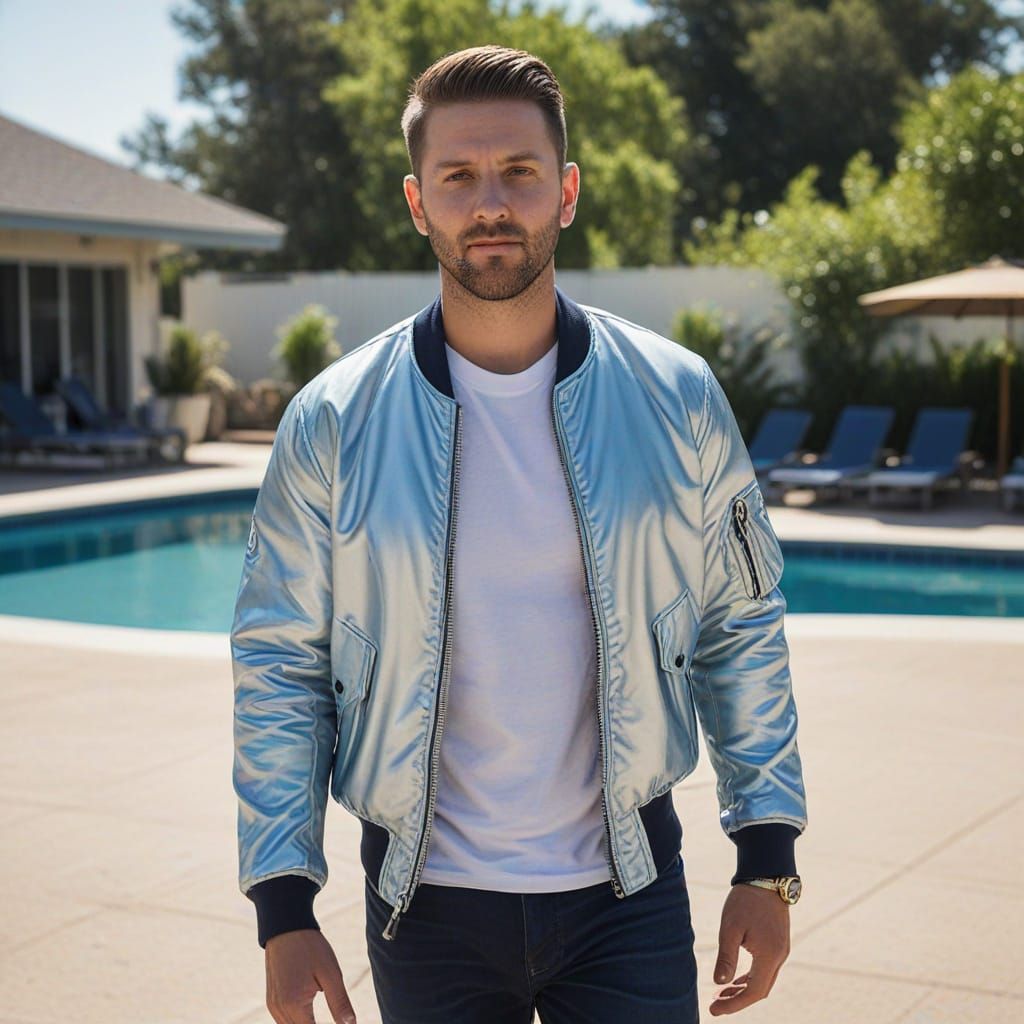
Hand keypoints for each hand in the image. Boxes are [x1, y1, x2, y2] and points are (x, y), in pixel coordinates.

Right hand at [265, 928, 356, 1023]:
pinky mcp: (272, 1000)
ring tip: (327, 1018)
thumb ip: (340, 1003)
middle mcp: (279, 1010)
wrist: (286, 926)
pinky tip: (311, 1018)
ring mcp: (273, 1006)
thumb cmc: (310, 947)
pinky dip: (299, 1022)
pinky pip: (284, 1021)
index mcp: (294, 1005)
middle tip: (338, 1020)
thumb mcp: (331, 973)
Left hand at [709, 884, 790, 1015]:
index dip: (734, 1004)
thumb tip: (719, 983)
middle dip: (738, 1000)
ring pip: (764, 980)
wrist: (766, 876)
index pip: (754, 992)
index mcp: (769, 956)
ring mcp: (782, 950)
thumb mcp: (730, 927)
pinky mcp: (779, 943)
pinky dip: (751, 977)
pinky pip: (766, 969)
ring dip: (744, 989)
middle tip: (716, 1004)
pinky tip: (737, 978)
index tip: (714, 1009)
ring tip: (722, 994)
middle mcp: (780, 956)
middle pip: (760, 990)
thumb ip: (726, 957)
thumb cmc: (746, 901)